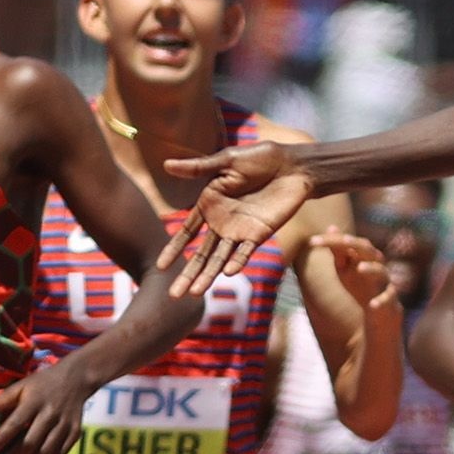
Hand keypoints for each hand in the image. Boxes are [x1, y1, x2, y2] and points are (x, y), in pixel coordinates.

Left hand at [0, 360, 92, 453]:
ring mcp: (64, 425)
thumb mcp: (23, 385)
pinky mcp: (74, 433)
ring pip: (46, 452)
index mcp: (35, 401)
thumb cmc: (43, 384)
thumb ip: (4, 398)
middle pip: (31, 442)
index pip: (15, 423)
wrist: (76, 379)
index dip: (1, 439)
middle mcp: (50, 414)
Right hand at [161, 141, 312, 297]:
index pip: (187, 232)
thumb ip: (197, 168)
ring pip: (220, 258)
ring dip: (208, 275)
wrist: (292, 166)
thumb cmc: (259, 158)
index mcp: (209, 205)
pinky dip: (237, 262)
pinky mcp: (259, 234)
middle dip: (187, 274)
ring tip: (195, 294)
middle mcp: (221, 222)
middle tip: (173, 295)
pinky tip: (228, 273)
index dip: (173, 249)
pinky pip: (246, 252)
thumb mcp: (226, 161)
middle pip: (201, 253)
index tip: (161, 267)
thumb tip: (165, 165)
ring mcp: (240, 231)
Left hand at [307, 228, 393, 316]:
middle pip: (368, 250)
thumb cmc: (359, 285)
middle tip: (344, 241)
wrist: (379, 311)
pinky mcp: (390, 299)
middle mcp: (375, 264)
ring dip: (371, 269)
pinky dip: (381, 301)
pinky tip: (372, 305)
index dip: (331, 240)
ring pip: (380, 271)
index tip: (312, 241)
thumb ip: (339, 251)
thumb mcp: (345, 269)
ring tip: (360, 268)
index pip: (348, 243)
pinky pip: (388, 298)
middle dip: (356, 244)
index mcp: (363, 256)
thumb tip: (331, 227)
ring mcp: (384, 281)